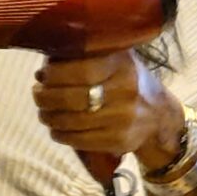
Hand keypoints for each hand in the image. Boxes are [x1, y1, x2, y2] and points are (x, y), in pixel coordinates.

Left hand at [30, 50, 185, 176]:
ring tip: (43, 112)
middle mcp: (125, 90)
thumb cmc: (127, 81)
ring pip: (73, 121)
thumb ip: (87, 55)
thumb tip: (46, 60)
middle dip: (46, 97)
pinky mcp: (120, 140)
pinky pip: (81, 140)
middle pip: (72, 98)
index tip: (42, 74)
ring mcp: (123, 118)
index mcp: (122, 64)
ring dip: (50, 118)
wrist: (159, 115)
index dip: (55, 74)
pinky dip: (62, 135)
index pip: (82, 70)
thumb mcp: (116, 58)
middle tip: (37, 95)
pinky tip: (56, 129)